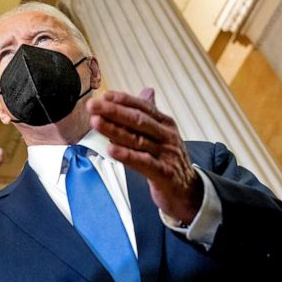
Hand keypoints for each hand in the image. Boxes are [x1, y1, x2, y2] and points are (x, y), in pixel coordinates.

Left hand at [87, 88, 201, 222]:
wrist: (188, 191)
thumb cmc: (170, 160)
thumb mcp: (164, 134)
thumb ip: (152, 114)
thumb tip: (147, 91)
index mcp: (166, 124)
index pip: (143, 107)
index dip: (124, 100)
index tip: (104, 95)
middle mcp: (167, 136)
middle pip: (138, 120)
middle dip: (113, 111)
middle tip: (93, 105)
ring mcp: (167, 154)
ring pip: (137, 139)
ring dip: (114, 130)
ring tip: (96, 122)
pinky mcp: (164, 173)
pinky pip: (143, 162)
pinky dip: (126, 155)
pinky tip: (111, 149)